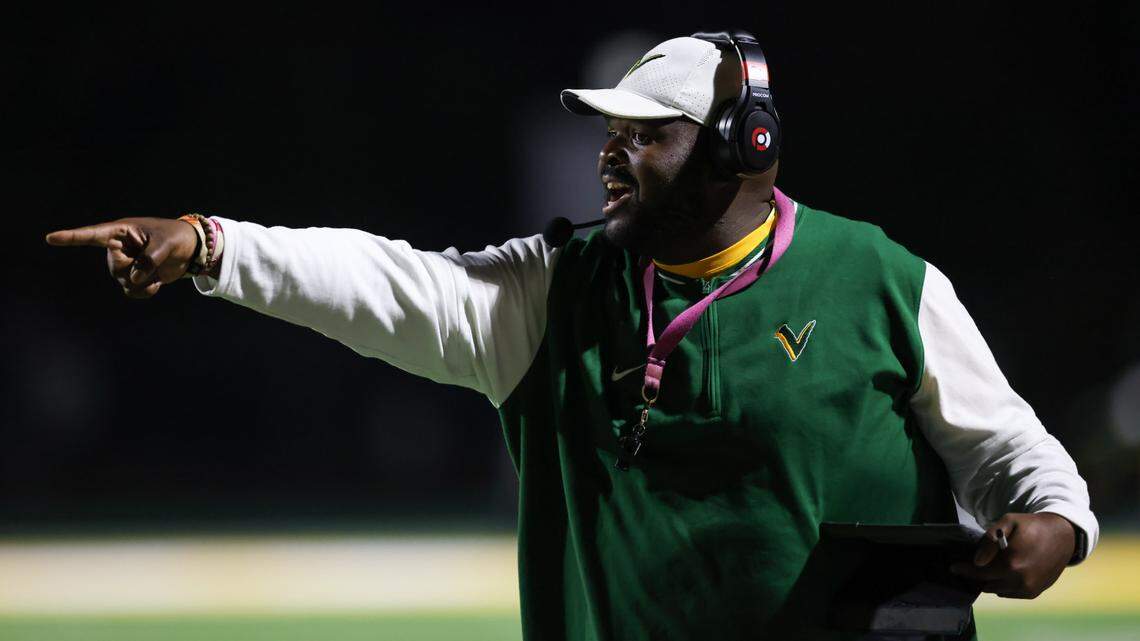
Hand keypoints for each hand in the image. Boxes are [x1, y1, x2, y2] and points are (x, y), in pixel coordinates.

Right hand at [45, 217, 199, 297]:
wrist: (189, 249)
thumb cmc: (175, 237)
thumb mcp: (165, 244)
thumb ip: (149, 259)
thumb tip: (134, 278)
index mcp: (122, 232)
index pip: (92, 235)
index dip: (71, 237)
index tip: (51, 238)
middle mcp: (118, 248)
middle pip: (115, 269)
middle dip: (135, 272)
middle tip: (154, 260)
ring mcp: (125, 263)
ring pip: (123, 282)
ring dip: (143, 283)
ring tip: (157, 272)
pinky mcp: (133, 276)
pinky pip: (131, 291)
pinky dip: (144, 292)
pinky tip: (156, 283)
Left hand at [949, 512, 1075, 598]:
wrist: (1062, 536)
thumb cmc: (1031, 526)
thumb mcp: (1008, 523)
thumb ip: (990, 540)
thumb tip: (977, 561)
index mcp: (1012, 564)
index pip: (980, 573)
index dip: (964, 571)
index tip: (953, 567)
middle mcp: (1021, 581)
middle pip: (987, 584)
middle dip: (976, 576)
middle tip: (967, 567)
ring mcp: (1029, 589)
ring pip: (998, 590)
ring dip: (990, 581)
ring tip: (985, 568)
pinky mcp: (1035, 592)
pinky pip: (1010, 593)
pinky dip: (1003, 585)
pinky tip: (1002, 572)